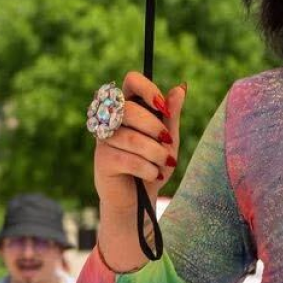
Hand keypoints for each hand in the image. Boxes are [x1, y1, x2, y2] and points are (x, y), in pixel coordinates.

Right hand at [92, 72, 184, 209]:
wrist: (139, 202)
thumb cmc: (153, 166)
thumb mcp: (168, 141)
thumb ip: (171, 116)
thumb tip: (181, 87)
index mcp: (129, 107)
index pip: (132, 80)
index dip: (147, 89)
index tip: (163, 107)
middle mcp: (111, 118)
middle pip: (130, 109)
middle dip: (155, 127)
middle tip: (168, 142)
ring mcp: (103, 138)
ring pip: (131, 138)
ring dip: (155, 153)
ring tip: (164, 163)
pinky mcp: (101, 159)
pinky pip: (127, 159)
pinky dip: (147, 168)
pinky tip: (152, 175)